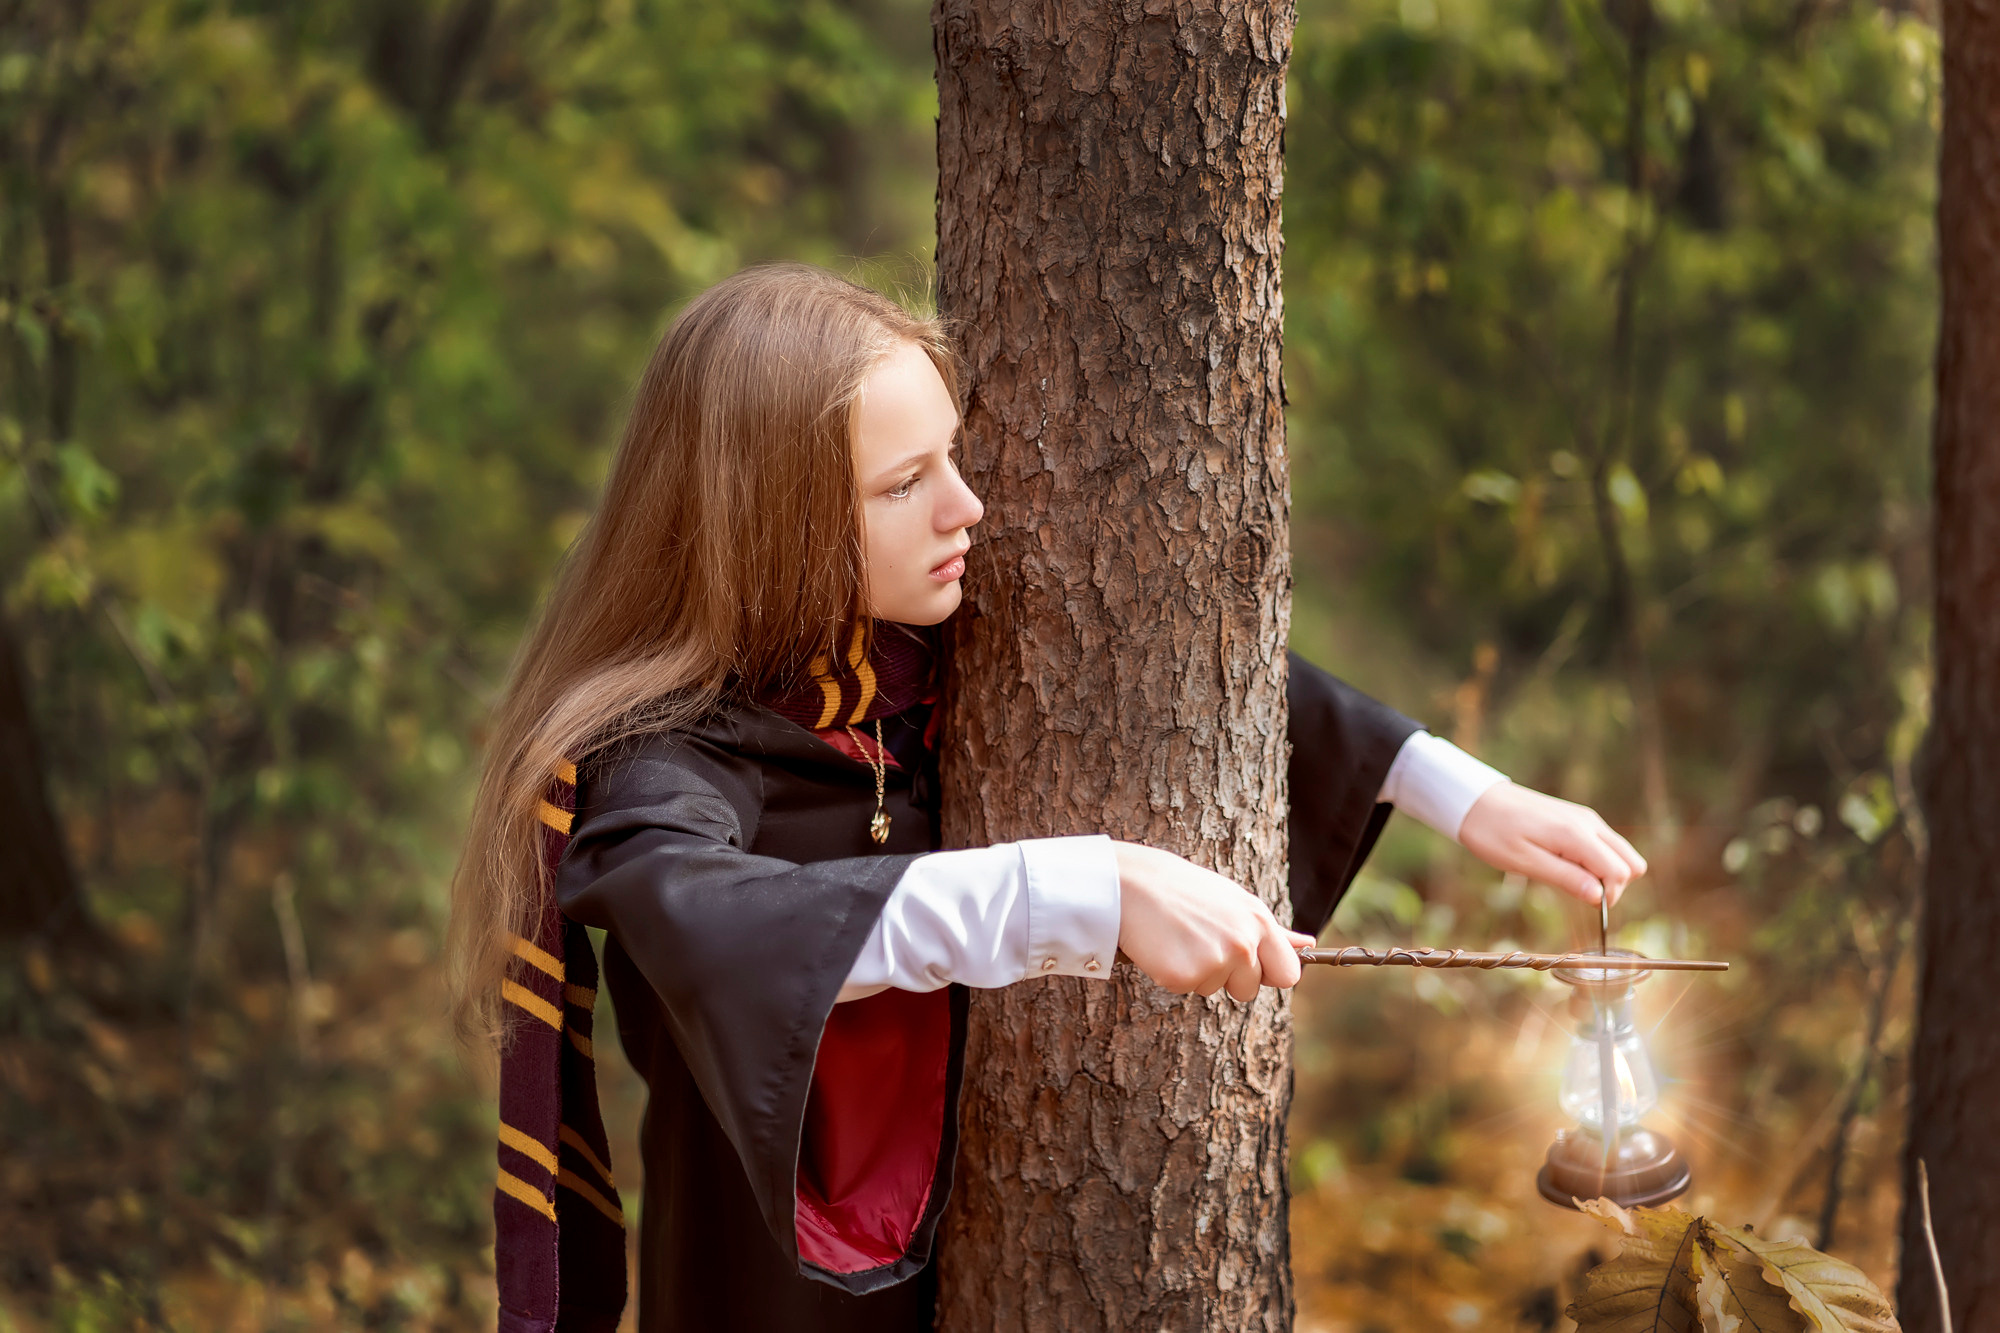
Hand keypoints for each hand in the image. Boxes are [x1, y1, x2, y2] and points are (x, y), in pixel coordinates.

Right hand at [1111, 842, 1312, 999]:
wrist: (1133, 883)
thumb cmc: (1185, 890)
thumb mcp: (1234, 902)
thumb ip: (1272, 930)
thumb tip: (1308, 944)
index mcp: (1259, 921)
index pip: (1289, 973)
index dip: (1269, 974)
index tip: (1251, 967)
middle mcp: (1243, 943)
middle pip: (1250, 989)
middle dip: (1229, 977)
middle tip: (1201, 942)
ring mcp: (1215, 961)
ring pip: (1215, 990)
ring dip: (1198, 972)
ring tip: (1180, 937)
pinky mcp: (1185, 976)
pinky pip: (1187, 989)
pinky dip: (1173, 974)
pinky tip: (1164, 946)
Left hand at [1457, 782, 1647, 905]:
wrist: (1477, 800)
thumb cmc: (1494, 834)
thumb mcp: (1525, 863)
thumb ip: (1565, 878)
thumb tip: (1600, 898)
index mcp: (1576, 834)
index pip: (1620, 872)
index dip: (1607, 896)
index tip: (1581, 902)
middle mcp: (1589, 823)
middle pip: (1631, 863)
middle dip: (1612, 886)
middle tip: (1575, 888)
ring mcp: (1586, 819)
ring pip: (1621, 854)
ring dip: (1605, 873)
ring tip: (1567, 874)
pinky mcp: (1579, 819)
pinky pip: (1605, 845)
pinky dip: (1595, 860)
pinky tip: (1565, 862)